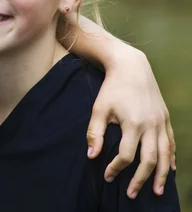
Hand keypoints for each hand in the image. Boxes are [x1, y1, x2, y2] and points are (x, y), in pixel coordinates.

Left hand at [86, 48, 174, 199]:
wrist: (131, 67)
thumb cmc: (112, 88)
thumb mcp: (99, 108)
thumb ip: (94, 132)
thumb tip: (91, 155)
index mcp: (133, 124)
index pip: (126, 155)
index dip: (116, 168)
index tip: (107, 175)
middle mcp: (150, 125)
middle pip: (149, 160)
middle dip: (141, 179)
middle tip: (132, 195)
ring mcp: (161, 122)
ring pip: (165, 154)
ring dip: (161, 175)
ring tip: (157, 191)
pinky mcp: (165, 118)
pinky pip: (171, 143)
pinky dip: (171, 157)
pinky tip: (170, 169)